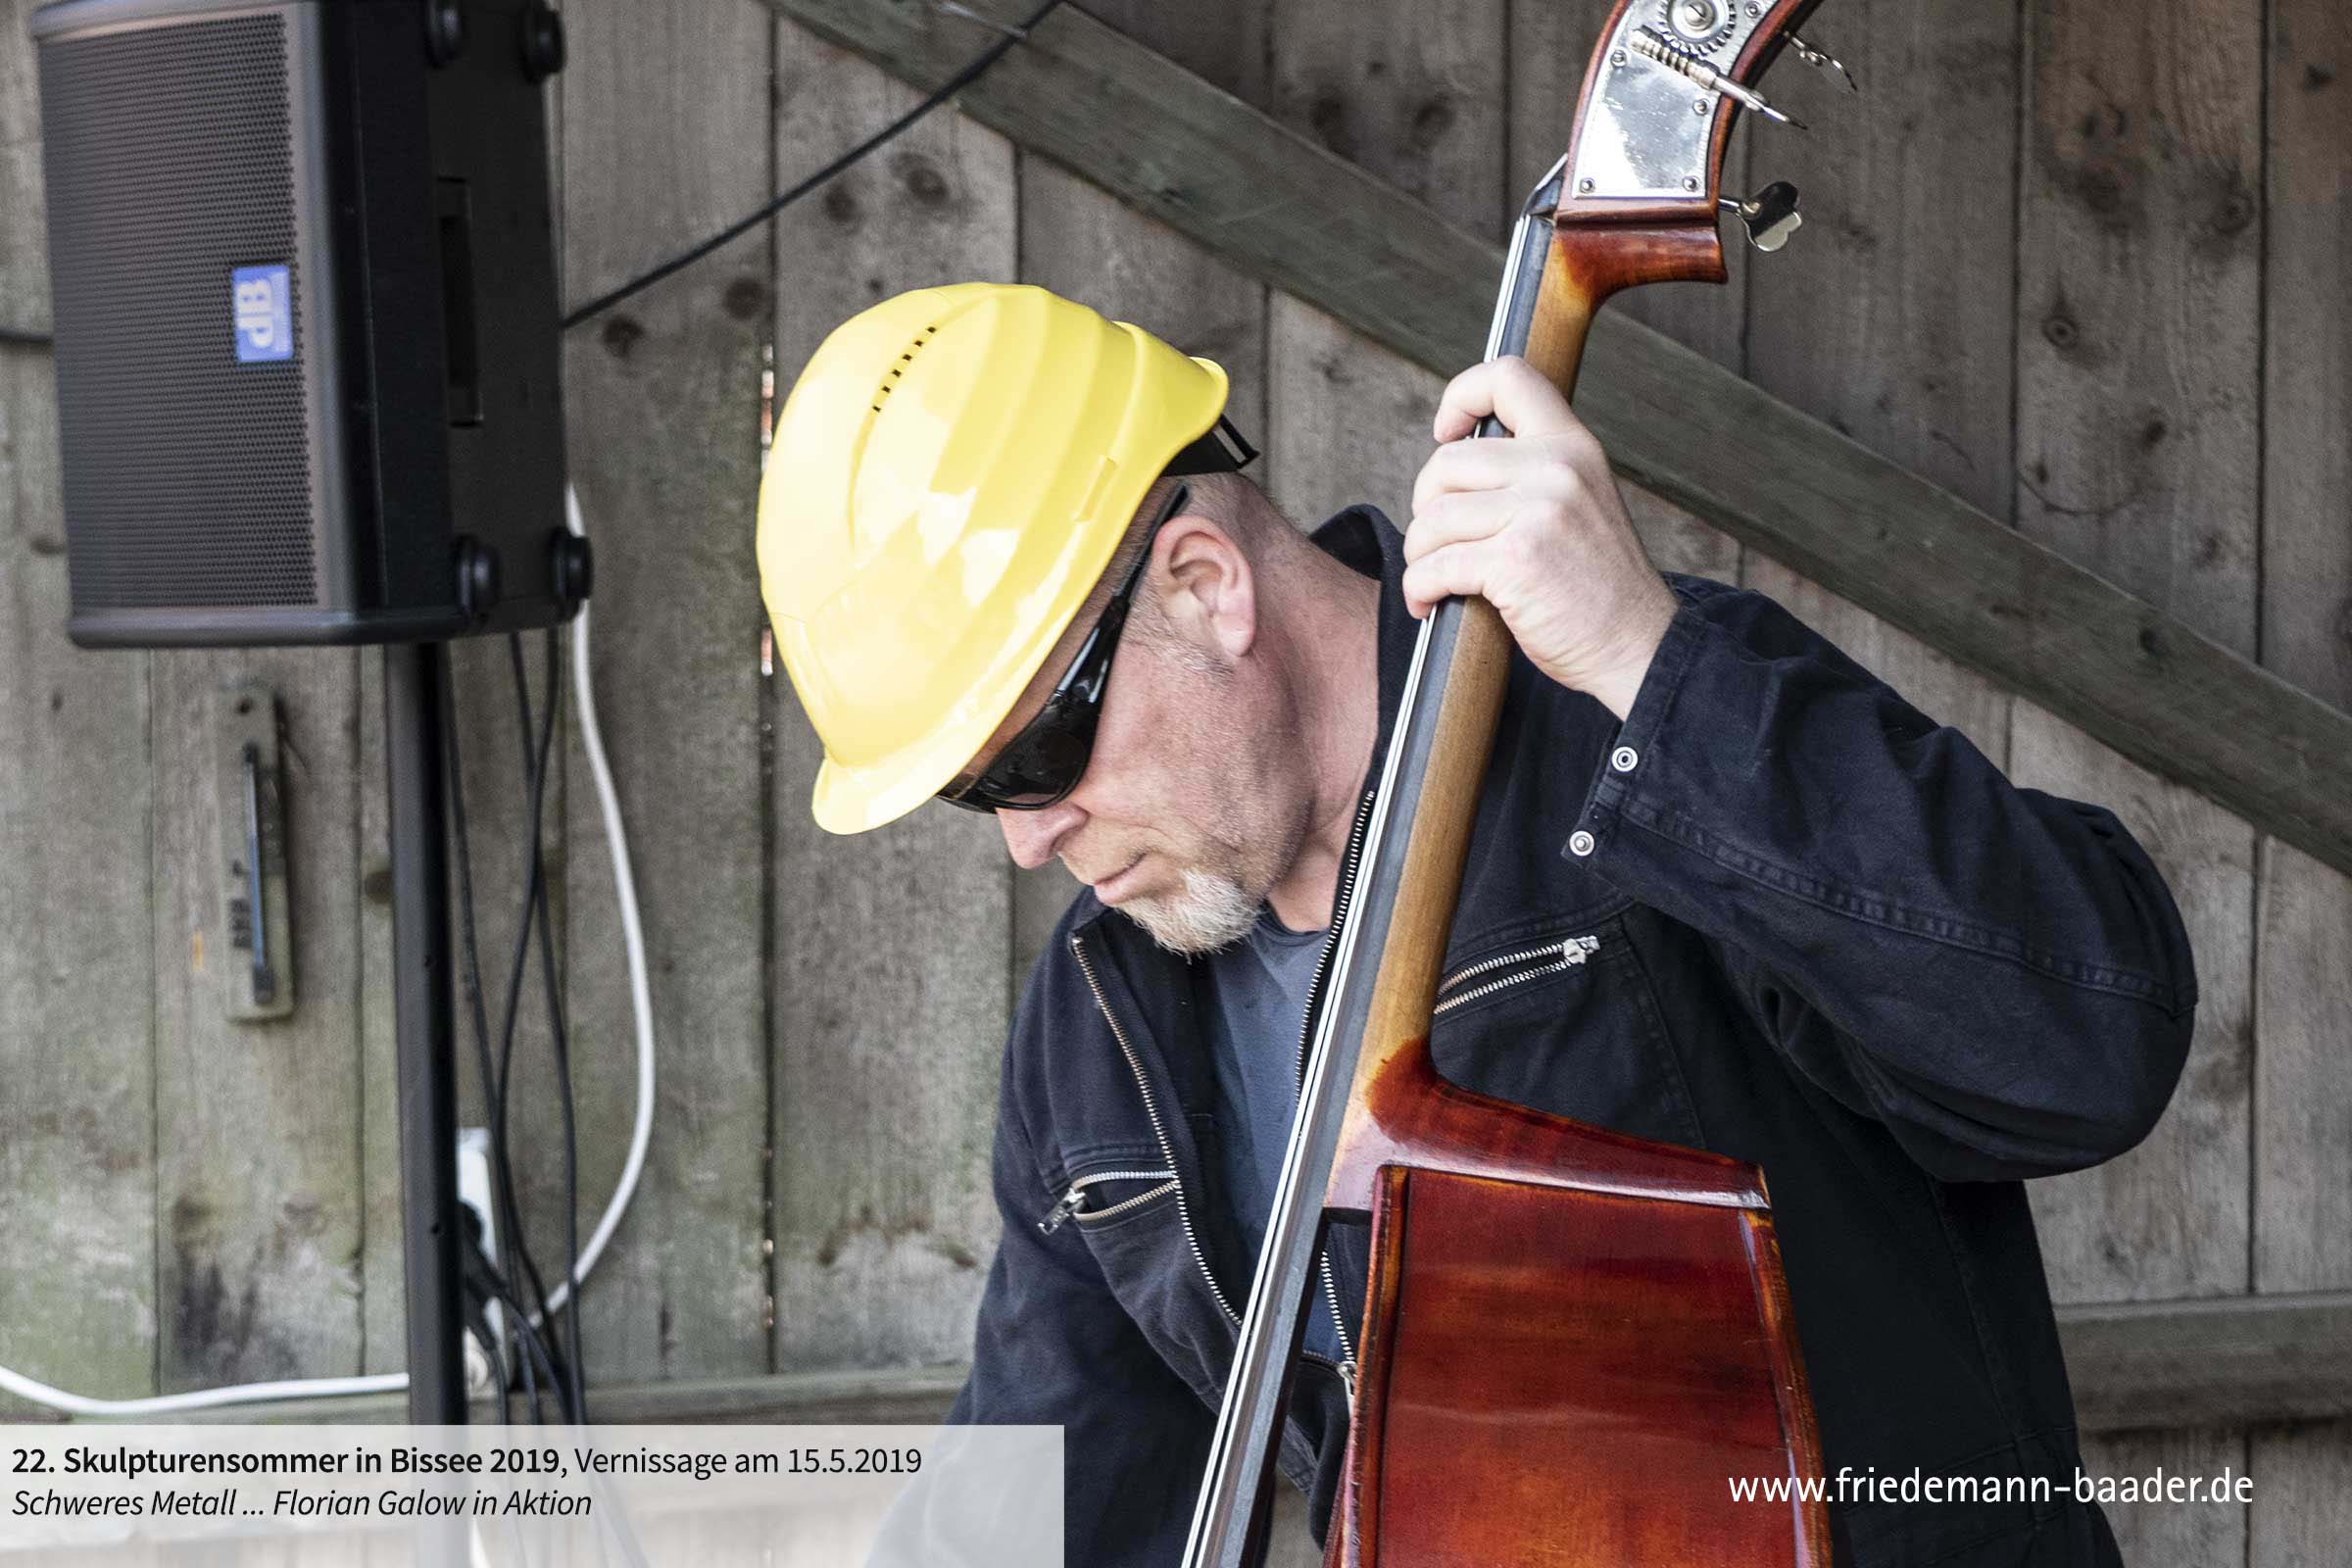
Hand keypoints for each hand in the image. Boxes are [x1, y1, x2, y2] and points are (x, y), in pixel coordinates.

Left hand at [1402, 356, 1676, 719]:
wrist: (1637, 646)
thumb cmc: (1597, 587)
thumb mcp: (1580, 503)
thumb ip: (1533, 475)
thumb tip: (1451, 467)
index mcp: (1574, 445)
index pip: (1510, 377)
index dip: (1462, 395)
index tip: (1445, 431)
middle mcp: (1558, 468)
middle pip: (1447, 463)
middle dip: (1426, 507)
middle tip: (1438, 542)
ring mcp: (1539, 512)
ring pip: (1433, 518)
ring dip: (1420, 555)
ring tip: (1433, 579)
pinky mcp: (1516, 560)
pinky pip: (1434, 565)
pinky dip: (1419, 589)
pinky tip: (1429, 603)